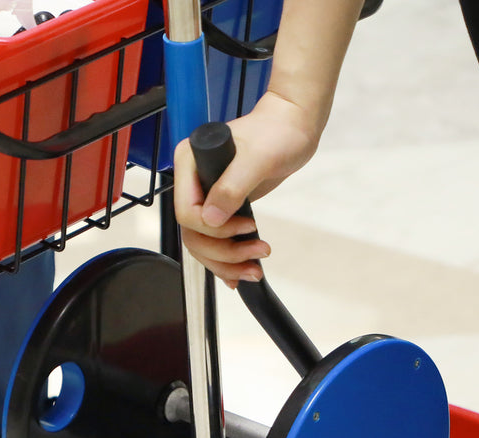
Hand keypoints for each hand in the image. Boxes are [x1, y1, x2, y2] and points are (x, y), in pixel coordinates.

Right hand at [173, 91, 321, 285]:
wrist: (292, 128)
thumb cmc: (276, 133)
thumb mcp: (257, 158)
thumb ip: (231, 186)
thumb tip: (211, 218)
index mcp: (190, 163)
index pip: (186, 212)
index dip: (213, 228)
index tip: (244, 226)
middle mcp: (193, 182)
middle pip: (193, 234)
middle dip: (222, 253)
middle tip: (254, 256)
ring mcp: (207, 196)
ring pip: (203, 243)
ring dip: (227, 262)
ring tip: (256, 267)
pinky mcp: (222, 208)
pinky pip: (216, 242)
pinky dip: (229, 260)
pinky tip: (244, 268)